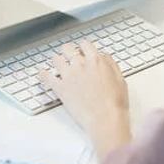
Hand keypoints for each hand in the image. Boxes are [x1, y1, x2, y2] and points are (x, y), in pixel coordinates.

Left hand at [38, 39, 131, 159]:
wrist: (105, 120)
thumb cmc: (114, 104)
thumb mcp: (120, 80)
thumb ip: (111, 65)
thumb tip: (105, 57)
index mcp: (96, 61)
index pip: (84, 44)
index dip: (82, 47)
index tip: (82, 51)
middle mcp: (81, 65)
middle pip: (67, 48)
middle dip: (67, 51)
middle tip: (68, 56)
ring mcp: (69, 76)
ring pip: (56, 59)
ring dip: (56, 60)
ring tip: (57, 64)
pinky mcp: (61, 88)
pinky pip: (46, 77)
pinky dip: (43, 75)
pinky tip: (42, 74)